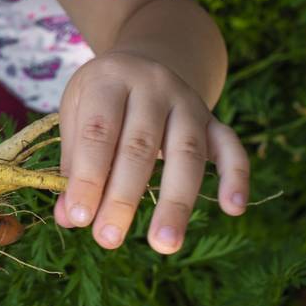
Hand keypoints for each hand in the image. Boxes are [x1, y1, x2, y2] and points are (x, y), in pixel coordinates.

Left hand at [52, 51, 249, 254]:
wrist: (146, 60)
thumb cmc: (102, 97)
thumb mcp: (76, 113)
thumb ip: (72, 163)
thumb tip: (68, 217)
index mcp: (110, 79)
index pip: (98, 132)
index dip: (88, 177)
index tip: (79, 218)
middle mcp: (153, 86)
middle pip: (140, 146)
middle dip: (123, 197)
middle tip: (108, 239)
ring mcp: (188, 102)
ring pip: (186, 153)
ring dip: (175, 202)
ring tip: (164, 245)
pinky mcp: (213, 120)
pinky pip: (231, 147)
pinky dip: (236, 177)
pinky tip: (233, 209)